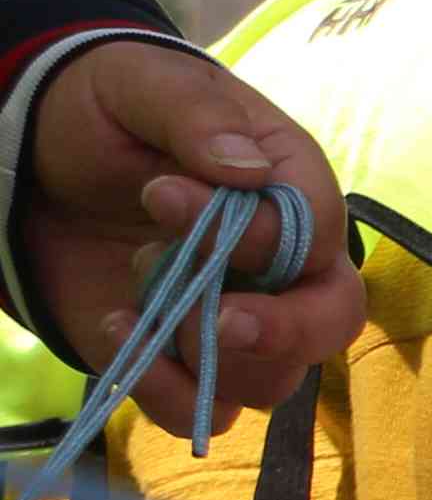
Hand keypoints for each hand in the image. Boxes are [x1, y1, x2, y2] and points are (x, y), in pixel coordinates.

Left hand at [20, 41, 361, 433]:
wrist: (35, 154)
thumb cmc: (109, 111)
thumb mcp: (145, 86)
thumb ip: (196, 117)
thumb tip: (248, 171)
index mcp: (291, 191)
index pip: (314, 238)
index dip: (253, 237)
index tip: (162, 195)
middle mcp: (281, 267)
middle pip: (328, 323)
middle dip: (277, 330)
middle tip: (217, 317)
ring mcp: (234, 319)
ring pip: (270, 379)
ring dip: (202, 349)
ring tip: (138, 284)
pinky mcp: (180, 360)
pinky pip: (204, 413)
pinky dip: (164, 392)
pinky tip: (118, 329)